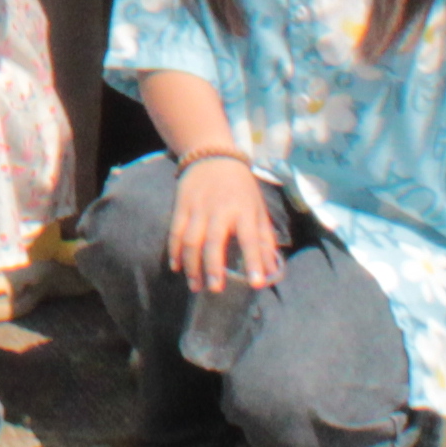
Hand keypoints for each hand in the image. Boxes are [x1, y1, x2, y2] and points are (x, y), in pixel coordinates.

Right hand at [171, 155, 291, 296]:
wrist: (212, 156)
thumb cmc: (240, 188)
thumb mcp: (258, 210)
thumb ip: (264, 241)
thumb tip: (271, 272)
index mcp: (244, 211)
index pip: (251, 239)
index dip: (254, 261)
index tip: (256, 284)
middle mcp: (220, 210)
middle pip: (214, 242)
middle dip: (213, 267)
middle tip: (215, 290)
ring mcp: (198, 208)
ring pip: (191, 240)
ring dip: (192, 265)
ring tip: (195, 286)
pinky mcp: (181, 206)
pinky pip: (175, 232)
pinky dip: (174, 251)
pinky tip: (176, 267)